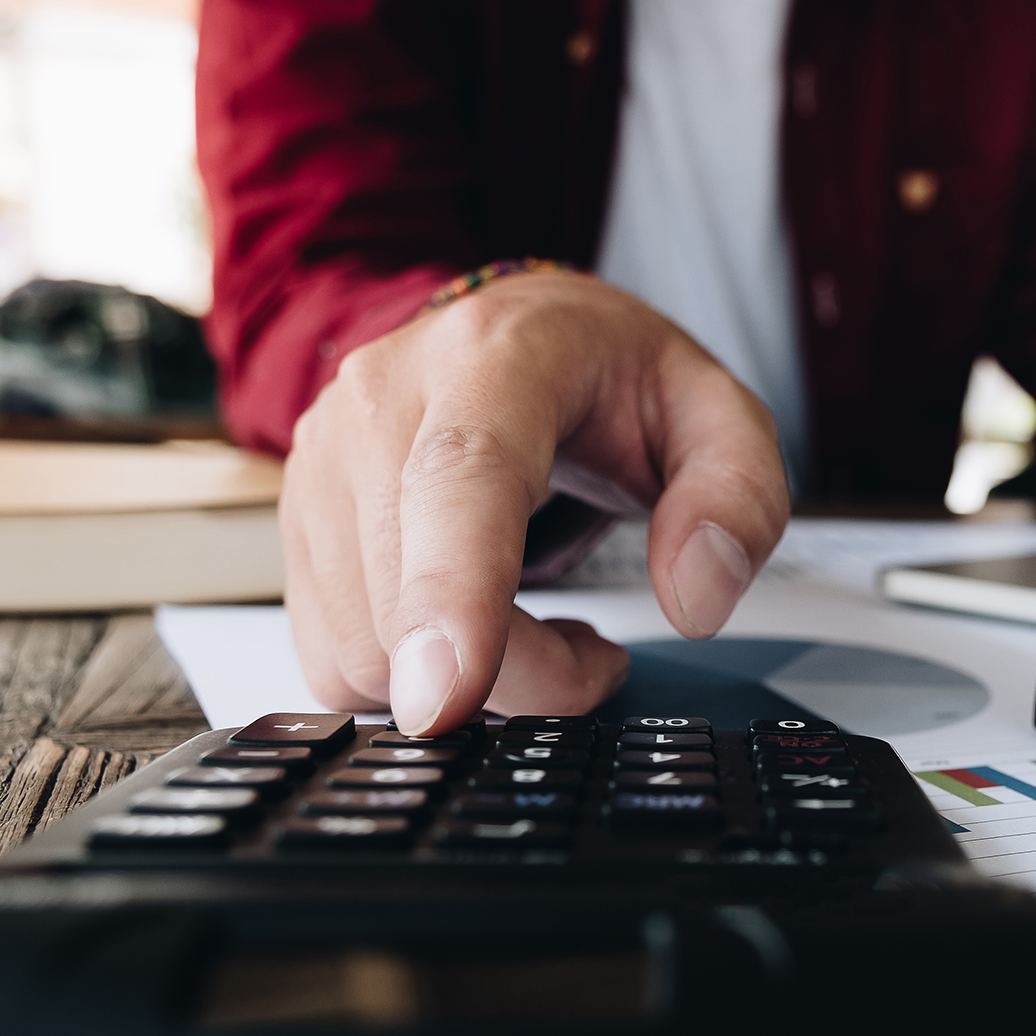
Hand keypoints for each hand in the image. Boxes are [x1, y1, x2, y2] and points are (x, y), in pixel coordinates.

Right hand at [281, 272, 789, 733]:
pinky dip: (411, 681)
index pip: (457, 479)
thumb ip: (737, 501)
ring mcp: (322, 464)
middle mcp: (382, 400)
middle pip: (408, 599)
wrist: (519, 340)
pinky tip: (475, 631)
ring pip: (362, 650)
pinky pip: (336, 660)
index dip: (450, 595)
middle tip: (597, 655)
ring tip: (540, 627)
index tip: (448, 695)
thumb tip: (695, 599)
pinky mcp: (298, 526)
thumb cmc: (615, 382)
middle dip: (516, 676)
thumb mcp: (721, 420)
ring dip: (465, 684)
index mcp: (495, 359)